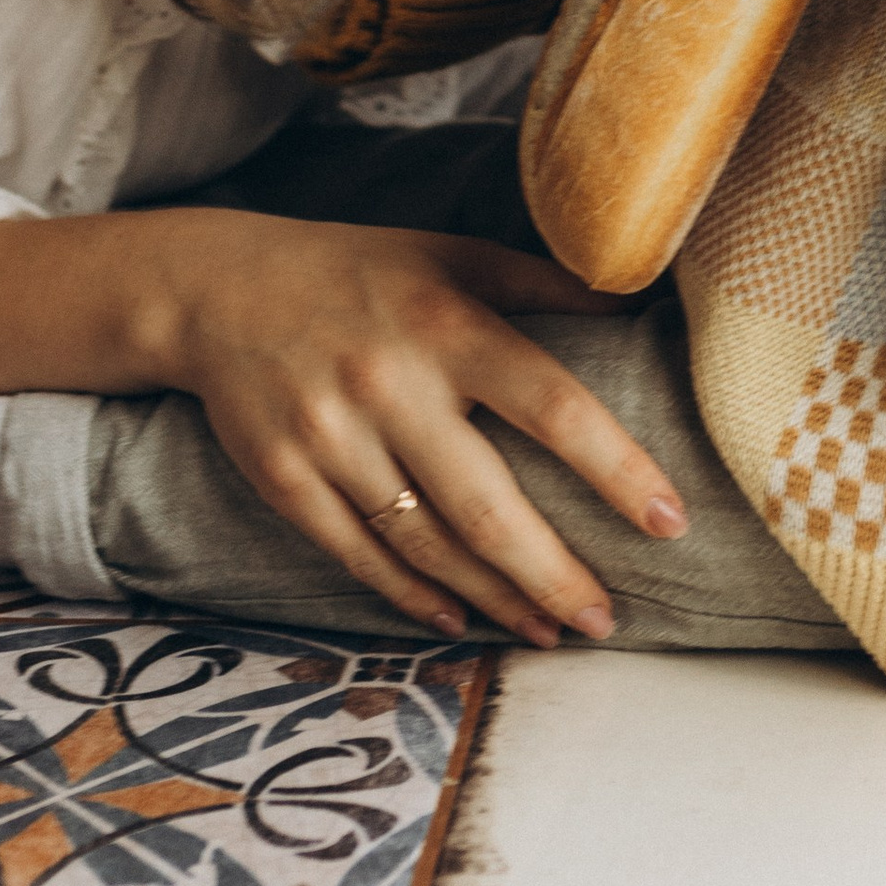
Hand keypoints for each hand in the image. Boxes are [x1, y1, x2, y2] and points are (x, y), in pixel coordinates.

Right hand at [149, 221, 686, 651]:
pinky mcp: (284, 479)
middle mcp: (390, 385)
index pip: (552, 405)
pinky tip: (459, 619)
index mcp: (446, 323)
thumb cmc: (358, 271)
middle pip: (489, 506)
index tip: (670, 521)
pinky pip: (359, 556)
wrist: (215, 289)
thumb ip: (539, 280)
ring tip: (551, 632)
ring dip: (496, 600)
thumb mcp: (450, 254)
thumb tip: (635, 298)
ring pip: (427, 546)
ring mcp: (332, 438)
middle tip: (608, 620)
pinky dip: (413, 597)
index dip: (617, 470)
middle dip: (556, 576)